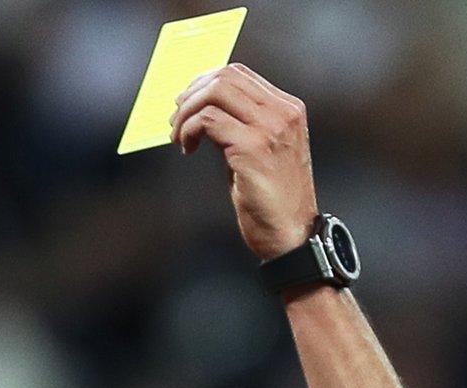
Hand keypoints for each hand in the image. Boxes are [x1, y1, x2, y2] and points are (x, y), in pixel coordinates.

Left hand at [170, 64, 317, 260]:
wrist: (290, 235)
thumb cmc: (271, 199)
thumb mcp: (261, 151)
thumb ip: (241, 124)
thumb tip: (202, 109)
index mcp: (288, 109)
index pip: (239, 74)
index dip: (204, 83)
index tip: (187, 105)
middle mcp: (283, 113)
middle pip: (225, 77)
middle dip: (191, 95)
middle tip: (176, 121)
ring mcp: (270, 129)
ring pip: (215, 93)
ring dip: (186, 113)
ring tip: (179, 137)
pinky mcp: (253, 148)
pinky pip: (208, 121)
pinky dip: (189, 130)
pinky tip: (187, 148)